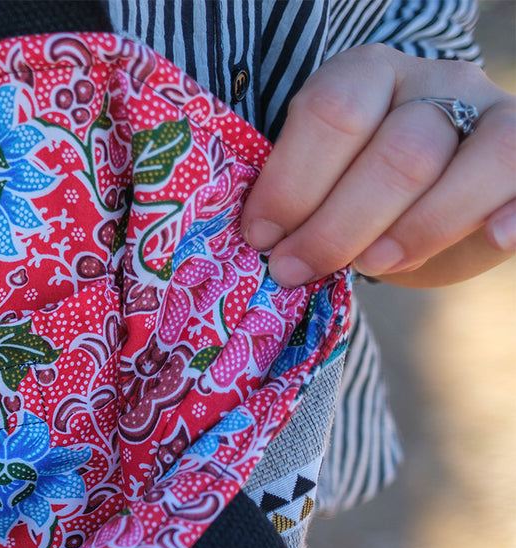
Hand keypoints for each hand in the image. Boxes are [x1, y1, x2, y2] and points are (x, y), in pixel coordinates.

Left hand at [242, 43, 514, 288]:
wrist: (412, 194)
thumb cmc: (347, 188)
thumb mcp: (315, 180)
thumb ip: (297, 197)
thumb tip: (266, 242)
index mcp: (367, 73)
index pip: (335, 112)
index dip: (292, 184)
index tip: (263, 238)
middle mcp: (436, 81)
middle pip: (402, 151)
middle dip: (340, 226)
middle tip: (300, 269)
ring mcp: (491, 113)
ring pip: (478, 162)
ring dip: (420, 229)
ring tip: (372, 266)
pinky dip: (511, 215)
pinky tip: (491, 238)